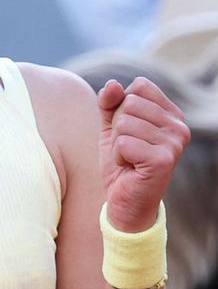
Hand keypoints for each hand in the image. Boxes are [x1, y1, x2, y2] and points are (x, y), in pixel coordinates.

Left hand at [97, 77, 190, 231]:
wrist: (124, 203)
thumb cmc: (121, 164)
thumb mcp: (111, 128)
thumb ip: (109, 103)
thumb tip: (113, 85)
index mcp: (172, 114)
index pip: (139, 87)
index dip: (122, 108)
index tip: (129, 132)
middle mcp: (179, 126)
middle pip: (130, 103)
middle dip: (117, 127)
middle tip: (127, 150)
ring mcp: (174, 142)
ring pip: (124, 122)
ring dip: (116, 144)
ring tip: (128, 159)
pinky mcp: (163, 159)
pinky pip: (123, 142)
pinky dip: (117, 156)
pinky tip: (129, 168)